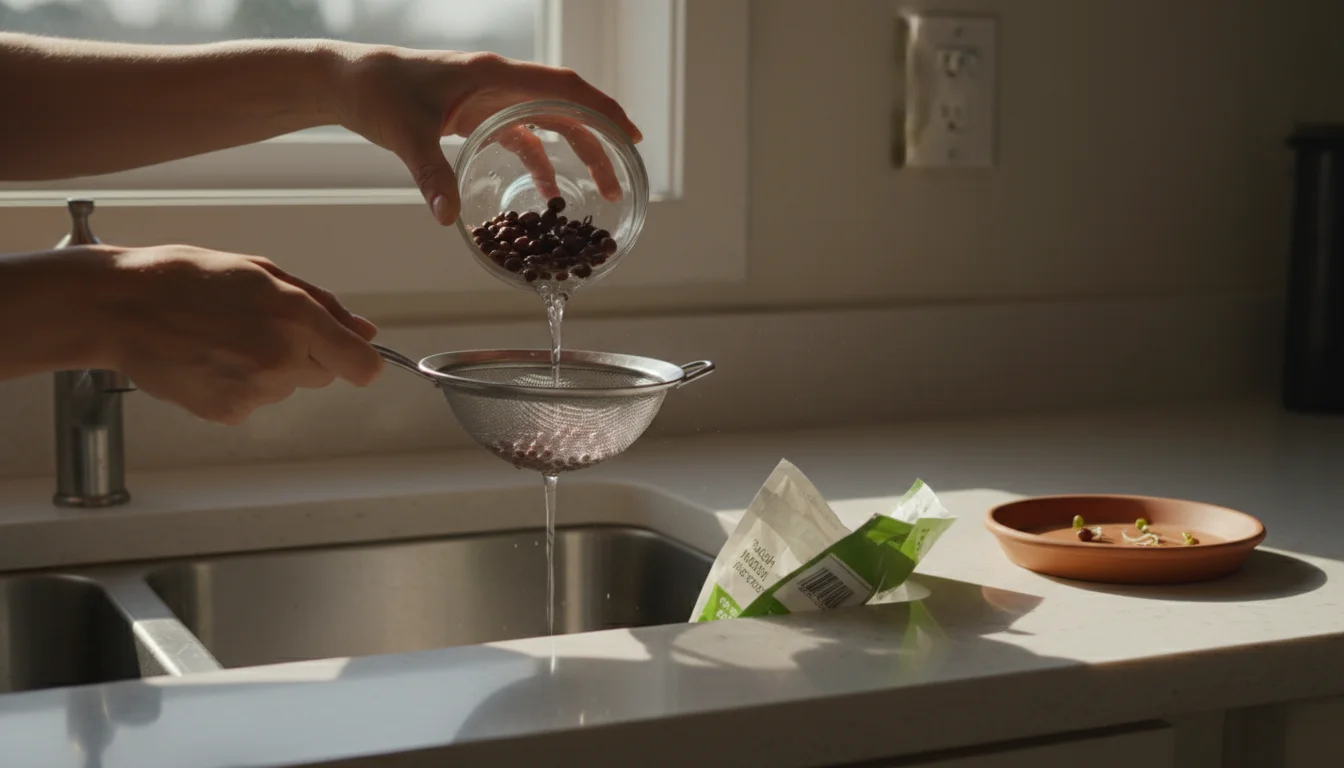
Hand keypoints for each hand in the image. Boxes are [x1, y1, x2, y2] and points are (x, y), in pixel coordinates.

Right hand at [90, 245, 382, 424]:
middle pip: (324, 374)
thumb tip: (366, 331)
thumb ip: (323, 306)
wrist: (122, 308)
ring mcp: (254, 391)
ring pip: (286, 387)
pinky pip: (253, 402)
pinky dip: (239, 385)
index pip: (363, 365)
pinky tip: (209, 359)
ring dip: (268, 368)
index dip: (357, 359)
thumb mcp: (264, 274)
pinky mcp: (228, 413)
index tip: (346, 352)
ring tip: (223, 338)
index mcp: (297, 319)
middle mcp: (282, 360)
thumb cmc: (190, 279)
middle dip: (304, 354)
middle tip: (258, 326)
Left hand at [334, 47, 641, 225]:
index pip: (563, 86)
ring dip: (576, 154)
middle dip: (598, 142)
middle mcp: (499, 83)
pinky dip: (541, 164)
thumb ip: (431, 175)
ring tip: (598, 191)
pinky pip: (522, 138)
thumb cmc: (376, 92)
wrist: (347, 81)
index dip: (601, 109)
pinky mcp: (477, 116)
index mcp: (493, 75)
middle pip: (566, 108)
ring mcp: (490, 99)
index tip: (629, 134)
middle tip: (621, 178)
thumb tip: (448, 218)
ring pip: (549, 124)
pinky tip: (547, 196)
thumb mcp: (406, 134)